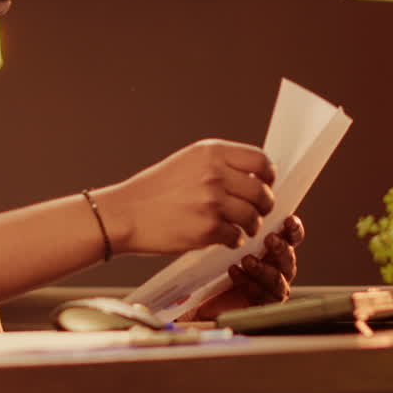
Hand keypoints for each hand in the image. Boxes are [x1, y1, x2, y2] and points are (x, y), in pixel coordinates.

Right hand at [94, 139, 275, 254]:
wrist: (124, 214)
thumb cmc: (154, 190)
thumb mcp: (186, 162)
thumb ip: (219, 164)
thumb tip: (254, 176)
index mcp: (211, 153)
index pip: (260, 160)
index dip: (267, 176)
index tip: (265, 185)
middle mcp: (214, 174)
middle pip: (262, 191)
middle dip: (264, 205)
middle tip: (257, 212)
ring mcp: (212, 202)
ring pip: (252, 216)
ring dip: (251, 225)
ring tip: (241, 227)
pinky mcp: (207, 229)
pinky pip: (236, 237)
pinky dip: (233, 240)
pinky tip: (223, 237)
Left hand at [191, 215, 304, 320]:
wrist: (203, 297)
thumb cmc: (218, 266)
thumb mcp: (228, 241)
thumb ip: (241, 225)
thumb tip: (241, 199)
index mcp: (275, 250)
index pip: (291, 238)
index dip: (294, 229)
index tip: (288, 221)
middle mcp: (278, 269)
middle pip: (289, 258)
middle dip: (281, 248)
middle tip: (270, 240)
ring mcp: (272, 289)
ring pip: (278, 279)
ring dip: (264, 268)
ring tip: (248, 260)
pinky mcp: (262, 307)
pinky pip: (263, 297)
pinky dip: (249, 284)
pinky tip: (235, 273)